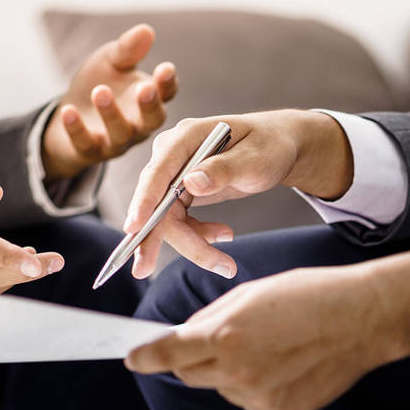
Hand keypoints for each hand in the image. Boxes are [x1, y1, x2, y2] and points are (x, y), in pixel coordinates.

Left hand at [42, 24, 177, 181]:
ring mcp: (115, 141)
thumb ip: (127, 50)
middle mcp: (138, 124)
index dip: (167, 83)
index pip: (166, 93)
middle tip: (145, 88)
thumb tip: (146, 31)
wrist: (69, 114)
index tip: (165, 69)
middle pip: (152, 120)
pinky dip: (77, 129)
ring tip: (100, 92)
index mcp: (148, 99)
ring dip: (112, 114)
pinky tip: (68, 111)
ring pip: (120, 133)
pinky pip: (86, 144)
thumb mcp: (111, 61)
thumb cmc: (99, 83)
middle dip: (149, 105)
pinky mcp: (89, 151)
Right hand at [123, 110, 352, 279]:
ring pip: (167, 219)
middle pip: (156, 202)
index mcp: (187, 137)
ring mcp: (175, 173)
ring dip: (192, 245)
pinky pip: (179, 221)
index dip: (144, 201)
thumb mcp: (255, 160)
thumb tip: (191, 183)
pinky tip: (223, 236)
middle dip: (157, 238)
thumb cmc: (270, 147)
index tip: (133, 227)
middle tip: (144, 272)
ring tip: (225, 263)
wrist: (277, 147)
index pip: (158, 172)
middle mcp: (173, 154)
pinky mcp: (181, 190)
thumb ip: (224, 170)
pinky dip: (199, 237)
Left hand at [127, 263, 387, 409]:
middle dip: (195, 359)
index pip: (168, 354)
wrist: (363, 320)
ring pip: (223, 389)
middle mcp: (237, 373)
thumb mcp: (251, 294)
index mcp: (226, 336)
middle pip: (190, 375)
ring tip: (273, 348)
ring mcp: (259, 399)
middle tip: (227, 339)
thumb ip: (211, 319)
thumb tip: (185, 337)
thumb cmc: (308, 296)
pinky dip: (258, 388)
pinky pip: (250, 403)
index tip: (132, 358)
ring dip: (232, 373)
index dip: (145, 357)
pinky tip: (286, 367)